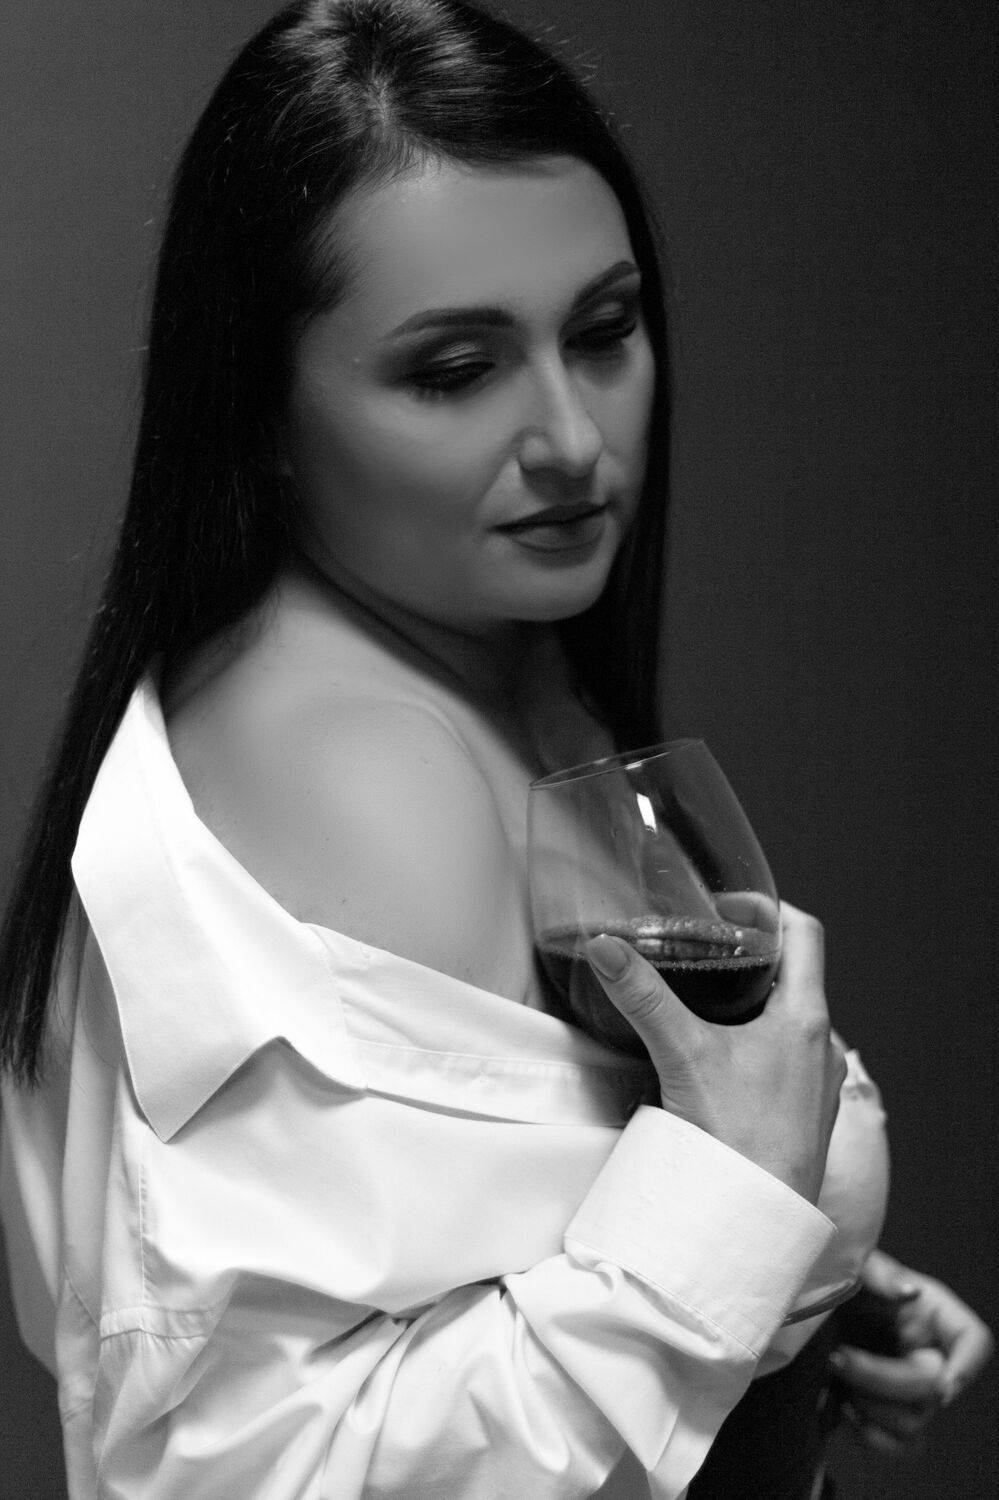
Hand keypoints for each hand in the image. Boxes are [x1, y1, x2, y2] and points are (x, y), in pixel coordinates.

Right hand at [584, 902, 845, 1202]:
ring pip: (792, 1022)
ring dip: (756, 1002)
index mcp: (806, 1017)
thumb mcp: (683, 1053)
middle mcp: (822, 1048)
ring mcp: (817, 1086)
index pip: (804, 933)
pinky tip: (719, 1060)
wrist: (754, 1221)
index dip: (768, 909)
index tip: (727, 908)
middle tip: (707, 947)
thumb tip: (605, 947)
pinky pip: (787, 1062)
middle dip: (753, 955)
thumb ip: (643, 995)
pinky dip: (757, 1045)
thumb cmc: (737, 1138)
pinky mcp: (804, 1118)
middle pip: (796, 976)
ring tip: (707, 998)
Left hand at [829, 1248, 994, 1453]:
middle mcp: (928, 1354)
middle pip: (931, 1387)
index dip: (968, 1365)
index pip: (973, 1339)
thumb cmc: (837, 1277)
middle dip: (879, 1377)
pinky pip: (898, 1445)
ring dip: (870, 1407)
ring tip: (833, 1378)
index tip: (943, 1384)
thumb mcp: (856, 1264)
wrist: (805, 1305)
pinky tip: (840, 1406)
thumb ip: (881, 1274)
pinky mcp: (889, 1414)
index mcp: (931, 1313)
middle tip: (835, 1358)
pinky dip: (870, 1435)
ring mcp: (910, 1390)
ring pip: (914, 1423)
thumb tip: (907, 1292)